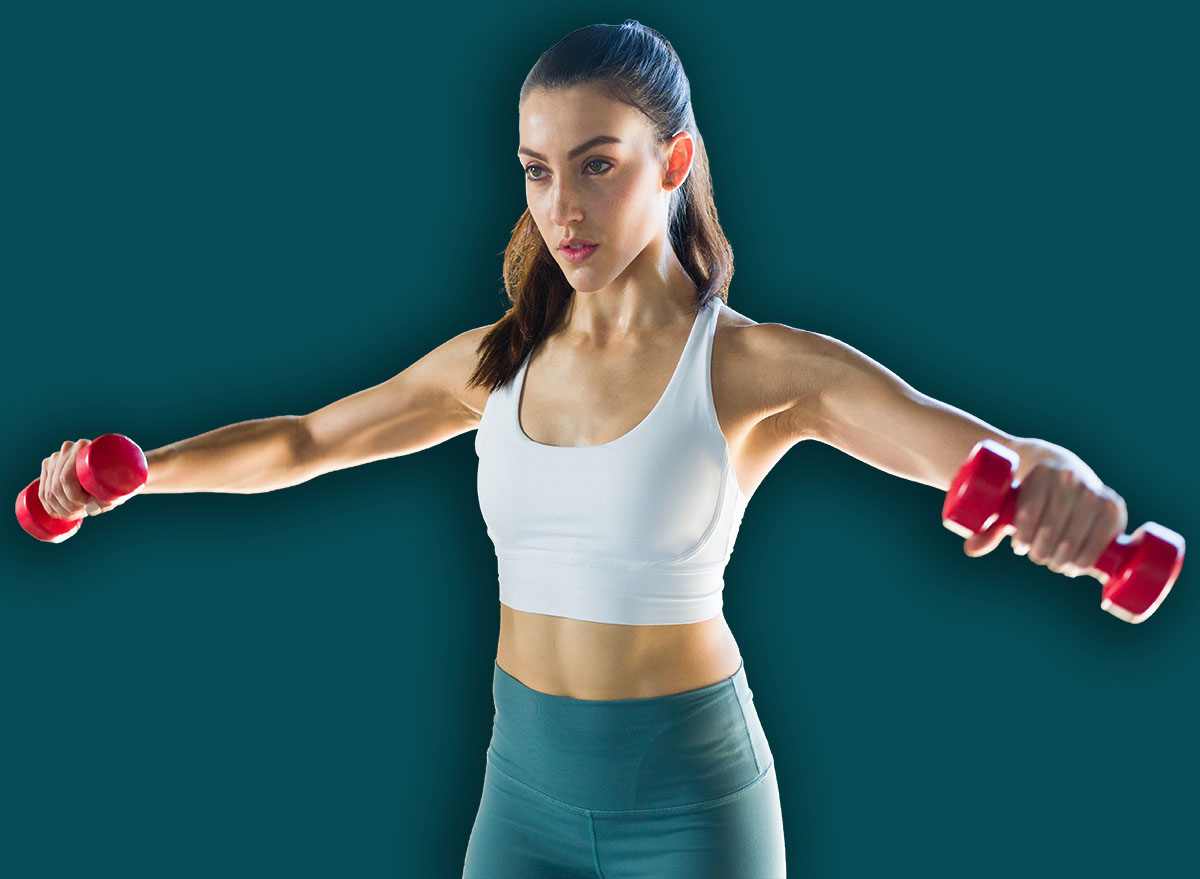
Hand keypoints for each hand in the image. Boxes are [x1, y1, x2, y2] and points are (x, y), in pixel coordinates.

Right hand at [38, 439, 142, 519]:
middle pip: (56, 487)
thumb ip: (108, 499)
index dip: (74, 498)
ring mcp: (56, 458)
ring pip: (48, 491)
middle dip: (68, 507)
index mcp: (84, 447)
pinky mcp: (50, 468)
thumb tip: (93, 508)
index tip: (88, 505)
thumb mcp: (118, 489)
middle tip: (82, 512)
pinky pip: (43, 491)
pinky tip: (58, 513)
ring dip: (59, 509)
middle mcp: (68, 449)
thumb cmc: (121, 479)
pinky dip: (49, 505)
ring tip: (75, 514)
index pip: (66, 479)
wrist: (117, 468)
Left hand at [962, 455, 1127, 577]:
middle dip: (1041, 552)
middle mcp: (1070, 479)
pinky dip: (1087, 558)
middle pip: (1050, 530)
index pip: (1028, 513)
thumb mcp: (1011, 502)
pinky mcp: (1114, 507)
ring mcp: (1095, 492)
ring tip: (1055, 562)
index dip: (1022, 536)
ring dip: (1062, 560)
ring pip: (1074, 538)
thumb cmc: (1030, 491)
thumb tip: (970, 550)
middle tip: (1038, 556)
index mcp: (1041, 473)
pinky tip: (1079, 566)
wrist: (1063, 467)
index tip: (1019, 546)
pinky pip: (1102, 540)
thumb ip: (989, 526)